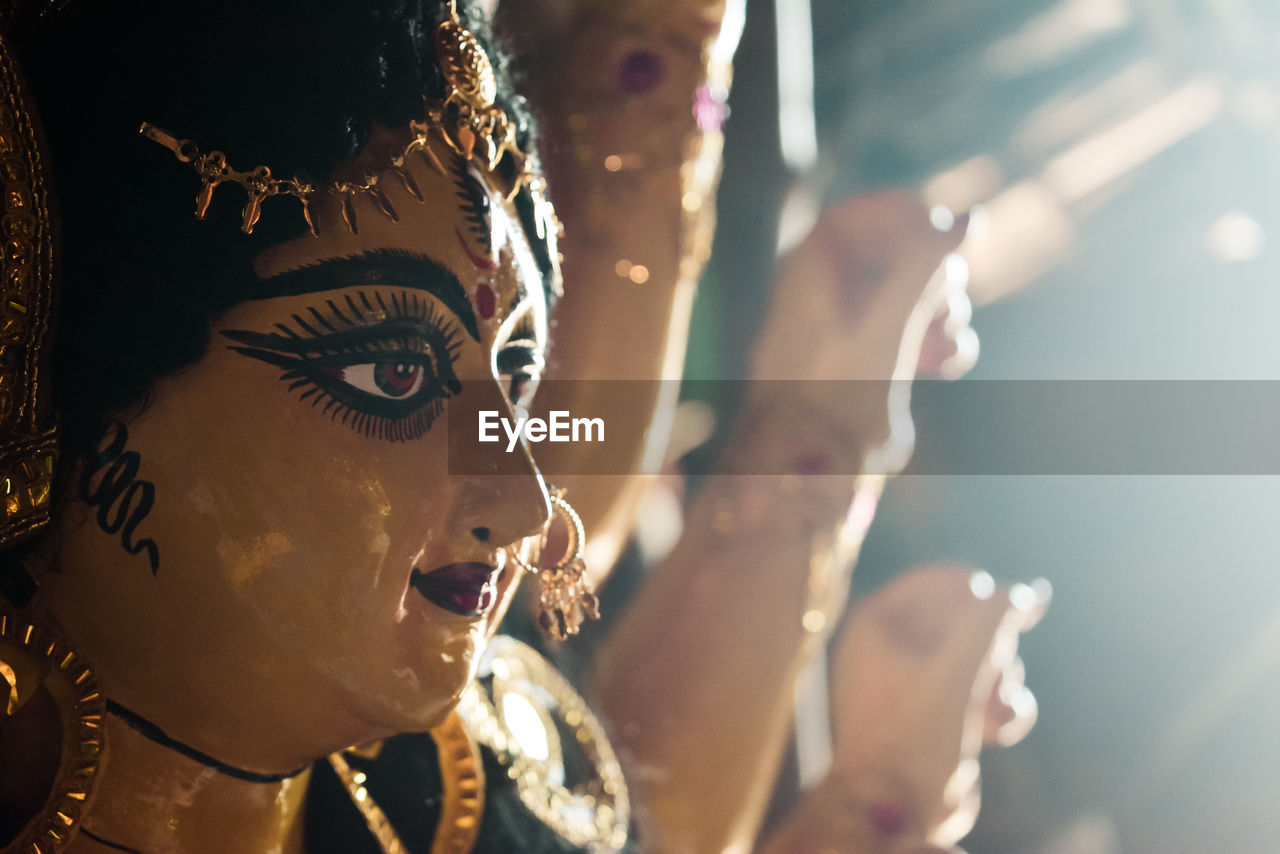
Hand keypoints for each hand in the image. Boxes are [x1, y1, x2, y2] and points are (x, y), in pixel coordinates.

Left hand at [748, 191, 972, 461]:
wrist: (811, 468)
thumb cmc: (834, 390)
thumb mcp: (886, 320)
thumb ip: (926, 263)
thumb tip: (971, 217)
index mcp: (813, 268)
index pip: (866, 214)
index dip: (911, 215)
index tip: (948, 234)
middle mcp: (830, 292)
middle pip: (901, 251)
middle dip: (937, 274)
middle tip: (946, 302)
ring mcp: (854, 328)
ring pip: (916, 294)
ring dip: (945, 312)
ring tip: (943, 343)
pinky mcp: (873, 362)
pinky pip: (916, 332)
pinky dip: (939, 341)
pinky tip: (945, 364)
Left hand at [759, 564, 1046, 852]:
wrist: (894, 814)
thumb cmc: (912, 737)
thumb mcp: (958, 670)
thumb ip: (994, 621)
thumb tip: (1030, 590)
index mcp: (876, 623)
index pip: (937, 581)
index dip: (982, 591)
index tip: (1021, 609)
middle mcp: (890, 647)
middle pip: (967, 620)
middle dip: (995, 650)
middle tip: (997, 675)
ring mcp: (915, 683)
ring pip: (981, 659)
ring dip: (1001, 683)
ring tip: (996, 712)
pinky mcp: (938, 716)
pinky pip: (980, 694)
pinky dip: (998, 709)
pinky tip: (999, 731)